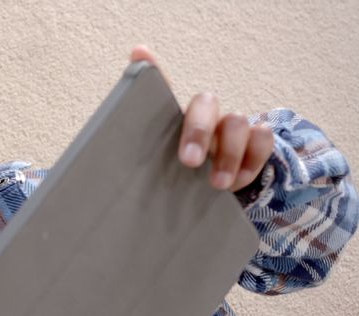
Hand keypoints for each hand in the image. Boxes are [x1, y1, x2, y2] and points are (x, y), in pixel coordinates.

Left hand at [130, 45, 274, 191]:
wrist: (206, 196)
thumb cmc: (175, 178)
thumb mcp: (154, 169)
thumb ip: (135, 152)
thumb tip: (120, 97)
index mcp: (172, 119)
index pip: (161, 87)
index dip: (152, 67)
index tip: (140, 53)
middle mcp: (203, 115)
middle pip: (205, 102)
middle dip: (199, 131)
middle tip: (189, 161)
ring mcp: (231, 127)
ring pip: (237, 121)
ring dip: (229, 155)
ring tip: (218, 184)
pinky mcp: (254, 142)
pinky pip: (262, 139)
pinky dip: (251, 161)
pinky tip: (238, 181)